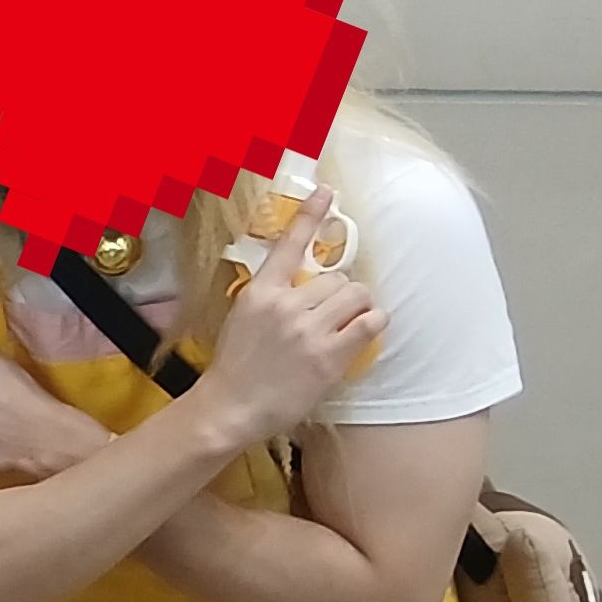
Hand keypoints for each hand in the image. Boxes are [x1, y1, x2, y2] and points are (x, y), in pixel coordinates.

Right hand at [192, 186, 383, 447]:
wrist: (230, 409)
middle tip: (332, 315)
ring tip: (345, 325)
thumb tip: (308, 286)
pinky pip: (370, 323)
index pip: (289, 245)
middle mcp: (285, 306)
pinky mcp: (330, 355)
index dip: (310, 216)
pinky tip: (361, 333)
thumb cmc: (236, 366)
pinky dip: (372, 324)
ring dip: (358, 308)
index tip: (328, 193)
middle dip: (340, 294)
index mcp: (259, 293)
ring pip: (357, 295)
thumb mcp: (243, 320)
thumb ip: (273, 298)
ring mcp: (309, 330)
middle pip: (338, 277)